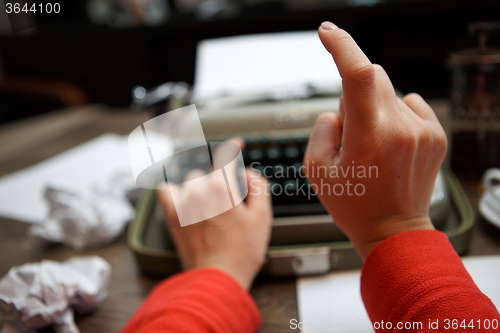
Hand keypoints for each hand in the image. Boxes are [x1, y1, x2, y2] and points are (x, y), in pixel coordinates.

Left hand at [157, 138, 272, 289]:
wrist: (217, 278)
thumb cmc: (240, 253)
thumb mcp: (262, 218)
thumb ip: (259, 188)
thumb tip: (248, 175)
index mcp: (223, 188)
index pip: (226, 155)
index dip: (234, 146)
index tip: (238, 144)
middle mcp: (199, 190)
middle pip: (211, 174)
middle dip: (223, 183)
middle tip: (233, 204)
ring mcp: (183, 202)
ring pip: (193, 182)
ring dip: (203, 188)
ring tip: (212, 209)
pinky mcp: (171, 216)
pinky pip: (165, 191)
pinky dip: (173, 190)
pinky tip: (182, 197)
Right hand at [304, 22, 446, 259]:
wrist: (394, 230)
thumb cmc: (355, 205)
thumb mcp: (317, 170)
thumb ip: (322, 128)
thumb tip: (339, 109)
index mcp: (369, 137)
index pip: (359, 74)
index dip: (342, 46)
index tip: (327, 32)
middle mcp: (400, 129)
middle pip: (372, 78)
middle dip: (353, 95)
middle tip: (350, 131)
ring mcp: (422, 131)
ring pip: (388, 92)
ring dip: (372, 108)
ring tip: (372, 145)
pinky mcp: (436, 135)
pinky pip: (409, 103)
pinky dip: (393, 114)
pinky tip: (390, 142)